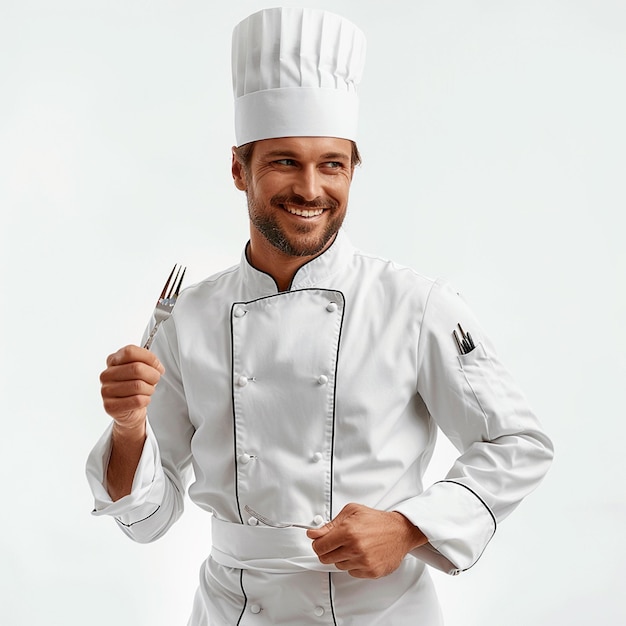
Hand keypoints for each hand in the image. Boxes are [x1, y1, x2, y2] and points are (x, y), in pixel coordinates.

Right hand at [100, 344, 164, 431]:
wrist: (130, 410)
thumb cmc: (136, 388)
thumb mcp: (142, 370)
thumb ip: (149, 362)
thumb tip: (157, 366)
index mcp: (113, 360)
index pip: (130, 352)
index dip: (149, 358)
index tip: (157, 366)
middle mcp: (107, 374)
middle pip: (136, 368)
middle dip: (153, 375)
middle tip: (155, 380)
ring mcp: (106, 390)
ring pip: (138, 386)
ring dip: (149, 389)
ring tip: (147, 391)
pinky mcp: (110, 406)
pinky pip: (137, 400)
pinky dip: (146, 400)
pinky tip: (142, 400)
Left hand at [307, 503, 426, 578]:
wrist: (400, 531)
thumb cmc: (377, 520)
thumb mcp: (351, 512)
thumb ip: (330, 524)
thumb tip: (314, 533)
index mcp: (348, 531)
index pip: (320, 546)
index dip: (317, 544)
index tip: (319, 542)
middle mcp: (355, 548)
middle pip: (326, 558)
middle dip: (327, 551)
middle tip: (336, 543)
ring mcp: (363, 561)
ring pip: (339, 566)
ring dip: (342, 557)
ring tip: (353, 546)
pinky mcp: (371, 572)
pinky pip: (352, 572)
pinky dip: (354, 564)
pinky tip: (361, 554)